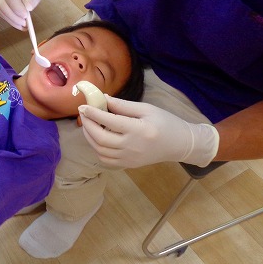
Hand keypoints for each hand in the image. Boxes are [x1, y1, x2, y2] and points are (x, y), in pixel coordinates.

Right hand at [0, 0, 49, 29]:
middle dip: (13, 17)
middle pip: (1, 3)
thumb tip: (29, 8)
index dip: (16, 7)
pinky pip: (1, 9)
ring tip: (24, 25)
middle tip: (26, 25)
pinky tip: (19, 22)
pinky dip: (9, 18)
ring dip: (11, 20)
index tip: (26, 16)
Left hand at [79, 96, 219, 167]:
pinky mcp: (128, 165)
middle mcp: (131, 147)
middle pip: (101, 138)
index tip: (83, 106)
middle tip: (83, 114)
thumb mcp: (146, 109)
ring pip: (100, 150)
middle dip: (88, 125)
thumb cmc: (165, 122)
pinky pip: (106, 159)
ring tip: (88, 124)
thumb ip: (123, 106)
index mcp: (138, 130)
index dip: (93, 113)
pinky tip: (96, 137)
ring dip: (89, 137)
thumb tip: (103, 99)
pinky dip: (96, 148)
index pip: (109, 121)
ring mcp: (129, 158)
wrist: (179, 145)